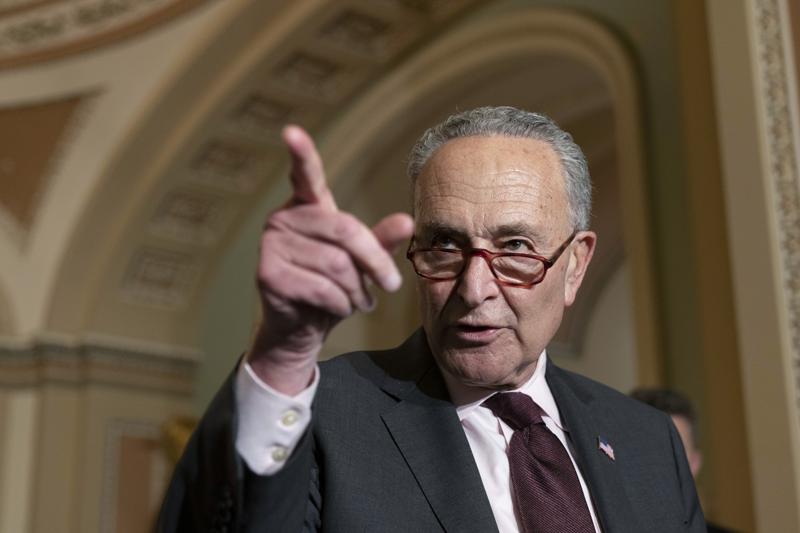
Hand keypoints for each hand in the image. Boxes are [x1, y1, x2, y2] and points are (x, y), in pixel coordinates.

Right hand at [247, 125, 413, 393]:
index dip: (300, 153)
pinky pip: (321, 288)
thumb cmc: (332, 286)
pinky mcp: (267, 274)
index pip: (304, 174)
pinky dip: (340, 305)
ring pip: (337, 265)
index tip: (291, 132)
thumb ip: (380, 240)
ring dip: (357, 290)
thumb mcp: (361, 261)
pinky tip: (338, 308)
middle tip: (391, 286)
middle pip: (346, 231)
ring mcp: (271, 245)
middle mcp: (284, 218)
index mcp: (308, 206)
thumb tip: (407, 221)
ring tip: (358, 300)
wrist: (302, 328)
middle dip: (376, 263)